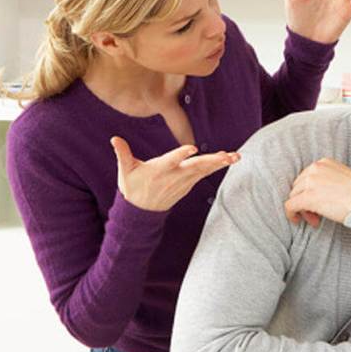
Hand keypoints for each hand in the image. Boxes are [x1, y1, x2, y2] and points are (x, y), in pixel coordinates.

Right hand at [111, 136, 239, 211]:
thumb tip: (114, 138)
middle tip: (228, 156)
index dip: (181, 154)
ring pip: (204, 170)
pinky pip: (205, 174)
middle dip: (213, 161)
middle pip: (196, 167)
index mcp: (159, 170)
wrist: (141, 212)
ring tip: (236, 156)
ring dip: (220, 163)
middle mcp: (174, 176)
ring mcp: (183, 181)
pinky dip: (216, 166)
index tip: (192, 148)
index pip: (171, 160)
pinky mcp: (188, 184)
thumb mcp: (125, 171)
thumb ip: (122, 154)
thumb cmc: (132, 187)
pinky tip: (228, 159)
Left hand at [284, 158, 350, 225]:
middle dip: (304, 200)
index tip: (318, 203)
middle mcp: (315, 168)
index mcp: (324, 163)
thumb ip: (329, 182)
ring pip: (293, 196)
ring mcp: (310, 182)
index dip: (309, 191)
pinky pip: (290, 206)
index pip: (306, 176)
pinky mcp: (308, 197)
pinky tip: (297, 221)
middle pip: (298, 186)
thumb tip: (319, 195)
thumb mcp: (344, 180)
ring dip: (302, 209)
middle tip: (316, 214)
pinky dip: (291, 214)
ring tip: (315, 220)